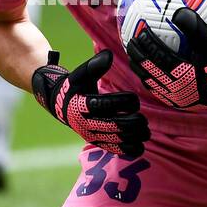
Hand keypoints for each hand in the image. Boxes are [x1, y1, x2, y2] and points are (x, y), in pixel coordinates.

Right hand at [32, 49, 149, 156]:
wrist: (61, 106)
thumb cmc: (76, 87)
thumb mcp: (81, 74)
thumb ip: (94, 66)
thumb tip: (108, 55)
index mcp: (82, 105)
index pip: (105, 105)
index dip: (123, 102)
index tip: (134, 99)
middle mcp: (87, 123)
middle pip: (115, 126)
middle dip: (134, 122)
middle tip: (142, 117)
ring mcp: (92, 135)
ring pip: (117, 140)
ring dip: (135, 136)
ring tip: (145, 129)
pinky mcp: (97, 143)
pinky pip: (115, 151)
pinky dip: (130, 150)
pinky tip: (140, 144)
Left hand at [128, 8, 206, 108]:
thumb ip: (198, 29)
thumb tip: (178, 11)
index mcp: (192, 77)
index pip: (163, 60)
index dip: (149, 47)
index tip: (139, 32)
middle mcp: (184, 91)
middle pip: (153, 73)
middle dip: (138, 58)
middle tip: (130, 41)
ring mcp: (181, 98)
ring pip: (154, 84)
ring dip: (141, 69)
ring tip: (133, 54)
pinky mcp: (182, 102)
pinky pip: (161, 89)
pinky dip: (151, 77)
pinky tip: (146, 66)